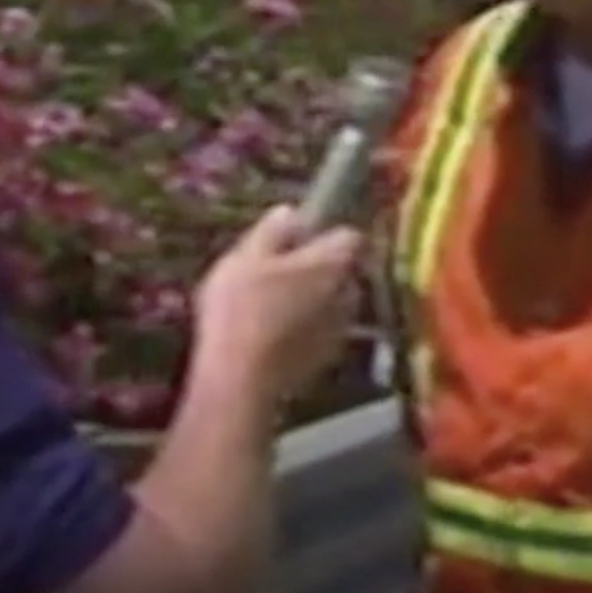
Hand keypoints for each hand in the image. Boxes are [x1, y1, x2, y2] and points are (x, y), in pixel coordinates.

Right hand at [192, 205, 364, 400]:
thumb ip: (272, 232)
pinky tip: (276, 335)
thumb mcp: (245, 258)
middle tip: (282, 271)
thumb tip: (290, 212)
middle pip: (343, 271)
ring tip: (276, 306)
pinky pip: (322, 332)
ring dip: (315, 301)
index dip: (328, 233)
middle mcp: (347, 294)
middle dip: (321, 268)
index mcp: (332, 263)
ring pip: (334, 304)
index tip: (301, 237)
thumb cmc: (242, 309)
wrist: (242, 380)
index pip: (350, 236)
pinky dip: (308, 329)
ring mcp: (340, 329)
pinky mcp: (327, 359)